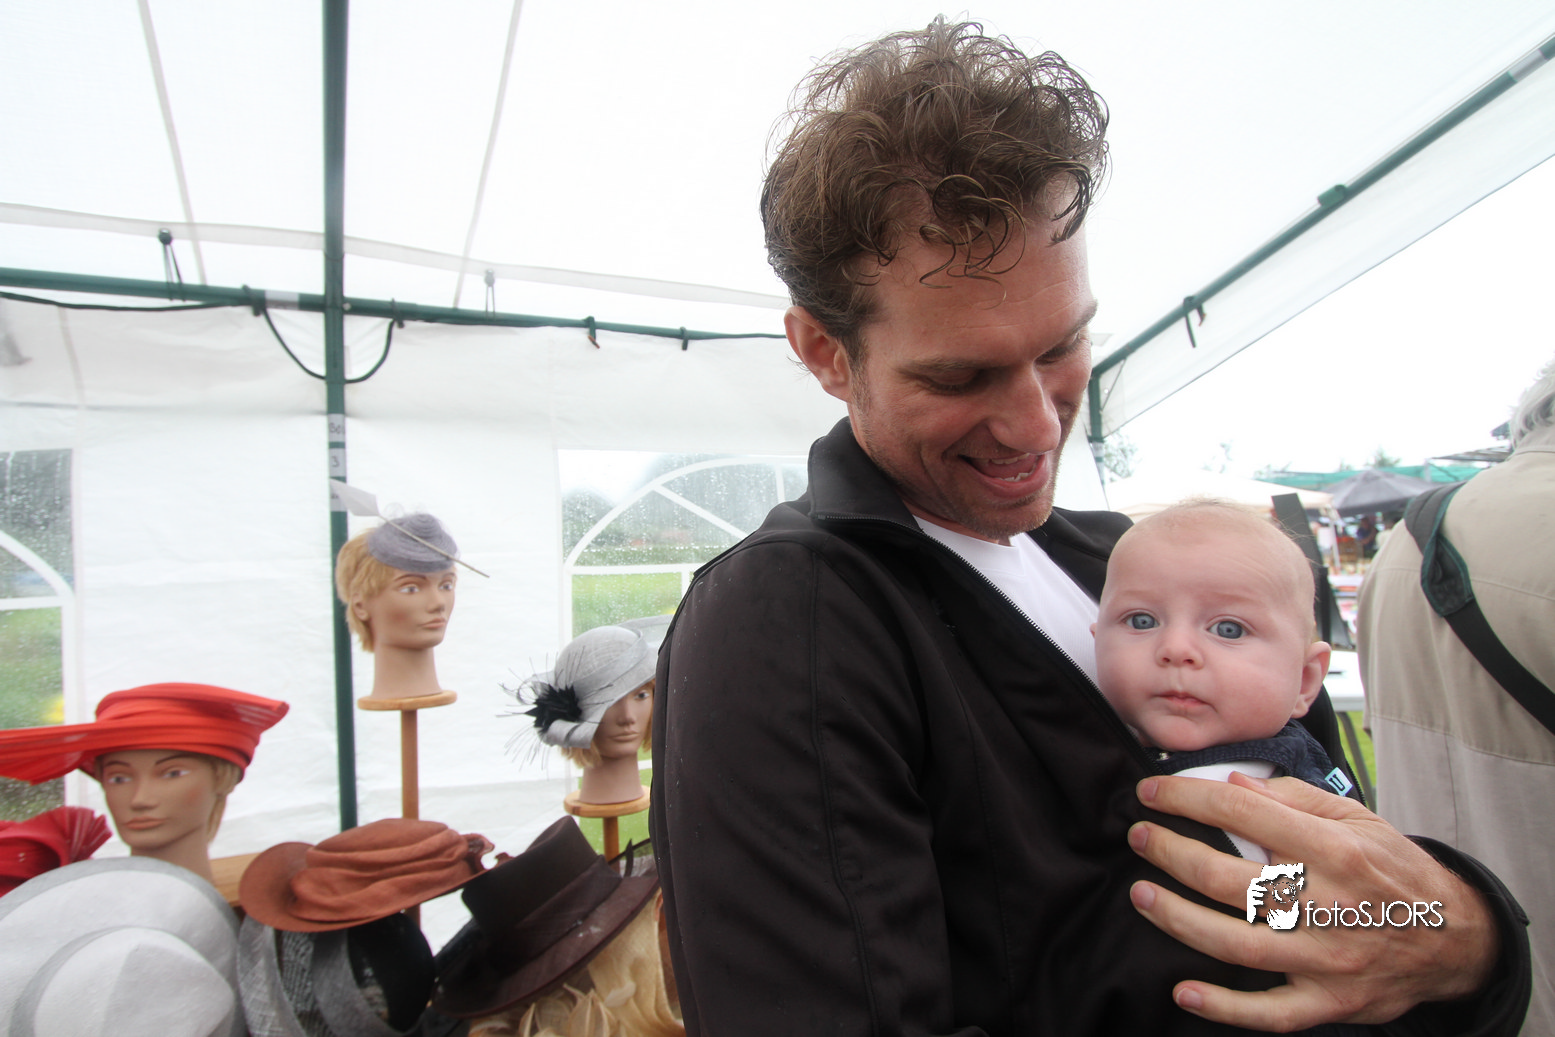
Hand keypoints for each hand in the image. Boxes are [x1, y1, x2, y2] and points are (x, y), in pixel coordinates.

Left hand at [1127, 772, 1496, 1031]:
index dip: (1188, 800)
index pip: (1244, 814)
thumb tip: (1234, 785)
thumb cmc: (1395, 870)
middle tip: (1140, 838)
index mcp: (1335, 850)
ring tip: (1142, 897)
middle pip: (1229, 881)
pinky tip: (1184, 991)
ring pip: (1237, 944)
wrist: (1456, 937)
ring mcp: (1328, 958)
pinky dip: (1225, 1007)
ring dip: (1179, 920)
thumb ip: (1293, 799)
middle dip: (1171, 855)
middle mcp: (1329, 904)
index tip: (1151, 795)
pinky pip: (1270, 1012)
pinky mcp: (1330, 1001)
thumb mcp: (1357, 819)